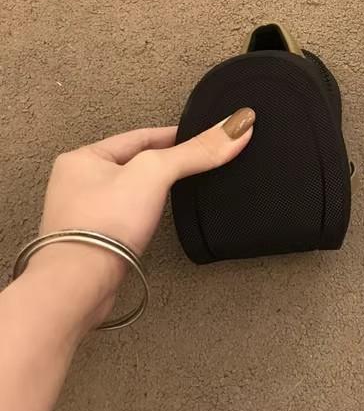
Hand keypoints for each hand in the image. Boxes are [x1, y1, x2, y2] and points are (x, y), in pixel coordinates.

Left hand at [23, 108, 255, 331]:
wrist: (79, 285)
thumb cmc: (104, 223)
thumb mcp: (156, 172)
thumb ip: (196, 150)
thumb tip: (239, 125)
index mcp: (83, 157)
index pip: (140, 136)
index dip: (174, 135)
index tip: (203, 137)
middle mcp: (77, 183)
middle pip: (135, 162)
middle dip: (164, 162)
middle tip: (196, 161)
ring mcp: (84, 214)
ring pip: (131, 190)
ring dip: (154, 189)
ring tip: (181, 188)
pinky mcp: (95, 242)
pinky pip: (127, 216)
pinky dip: (146, 213)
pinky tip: (159, 218)